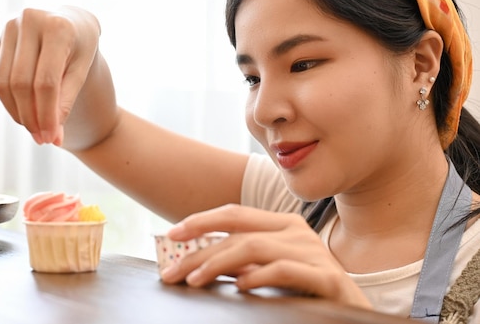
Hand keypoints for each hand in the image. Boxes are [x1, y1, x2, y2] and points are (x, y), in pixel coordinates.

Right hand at [0, 7, 100, 145]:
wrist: (71, 22)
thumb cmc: (81, 47)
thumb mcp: (82, 71)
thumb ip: (66, 102)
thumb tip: (52, 138)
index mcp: (57, 27)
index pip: (46, 81)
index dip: (47, 114)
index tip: (51, 138)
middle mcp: (29, 21)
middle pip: (22, 83)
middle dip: (31, 117)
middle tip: (42, 139)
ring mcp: (9, 28)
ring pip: (4, 83)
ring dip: (17, 113)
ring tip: (34, 130)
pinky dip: (10, 102)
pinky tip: (25, 114)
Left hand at [160, 204, 371, 309]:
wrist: (356, 314)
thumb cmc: (308, 290)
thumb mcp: (270, 269)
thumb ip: (243, 260)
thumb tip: (197, 260)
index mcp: (283, 225)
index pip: (235, 214)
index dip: (200, 221)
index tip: (171, 234)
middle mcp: (297, 232)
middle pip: (237, 232)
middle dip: (198, 251)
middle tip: (171, 272)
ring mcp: (313, 252)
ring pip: (254, 247)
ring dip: (218, 263)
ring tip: (195, 280)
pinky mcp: (327, 278)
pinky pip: (284, 269)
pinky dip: (257, 276)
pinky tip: (238, 286)